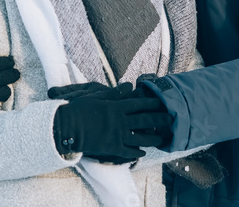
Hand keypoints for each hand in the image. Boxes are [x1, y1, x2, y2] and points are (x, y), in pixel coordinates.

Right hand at [52, 83, 172, 162]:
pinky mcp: (112, 148)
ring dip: (152, 138)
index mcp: (116, 107)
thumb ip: (115, 93)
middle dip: (159, 120)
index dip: (152, 103)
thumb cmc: (78, 108)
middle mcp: (120, 121)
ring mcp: (117, 136)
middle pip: (144, 120)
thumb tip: (129, 86)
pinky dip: (136, 152)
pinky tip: (142, 152)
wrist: (67, 127)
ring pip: (140, 138)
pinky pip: (128, 151)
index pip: (139, 104)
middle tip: (171, 119)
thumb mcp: (96, 96)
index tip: (163, 102)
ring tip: (162, 139)